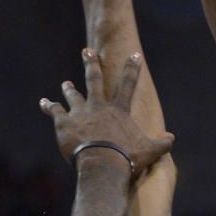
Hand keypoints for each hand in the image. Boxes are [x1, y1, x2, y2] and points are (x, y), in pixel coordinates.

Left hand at [40, 49, 173, 176]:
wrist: (102, 165)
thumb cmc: (127, 159)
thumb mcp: (150, 151)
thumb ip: (162, 144)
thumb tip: (171, 138)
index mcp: (118, 111)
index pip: (128, 85)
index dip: (132, 69)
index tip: (134, 55)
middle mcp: (98, 107)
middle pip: (94, 80)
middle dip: (92, 64)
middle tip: (87, 51)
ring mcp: (80, 113)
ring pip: (73, 96)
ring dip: (69, 89)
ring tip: (66, 84)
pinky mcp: (64, 123)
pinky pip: (54, 111)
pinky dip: (48, 106)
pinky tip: (43, 103)